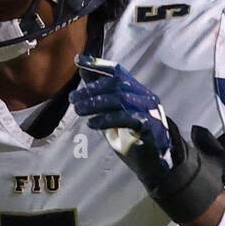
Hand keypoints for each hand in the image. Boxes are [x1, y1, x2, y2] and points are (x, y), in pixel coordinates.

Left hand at [71, 55, 173, 190]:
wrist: (152, 163)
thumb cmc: (130, 137)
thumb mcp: (111, 114)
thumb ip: (100, 94)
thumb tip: (83, 70)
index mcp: (137, 90)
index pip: (118, 71)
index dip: (98, 64)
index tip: (79, 62)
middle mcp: (145, 96)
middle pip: (116, 84)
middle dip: (91, 89)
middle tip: (73, 99)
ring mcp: (149, 110)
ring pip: (119, 99)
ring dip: (95, 104)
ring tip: (79, 110)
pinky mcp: (149, 126)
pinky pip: (126, 118)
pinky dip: (106, 120)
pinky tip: (92, 124)